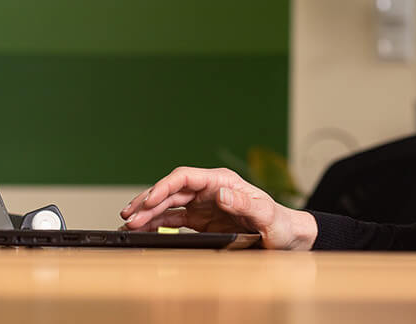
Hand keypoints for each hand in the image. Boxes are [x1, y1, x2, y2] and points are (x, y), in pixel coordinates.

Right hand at [119, 166, 316, 249]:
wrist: (287, 238)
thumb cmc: (280, 224)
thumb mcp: (266, 215)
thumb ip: (244, 203)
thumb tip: (220, 193)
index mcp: (222, 181)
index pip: (185, 177)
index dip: (164, 186)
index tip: (150, 200)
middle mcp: (209, 189)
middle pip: (171, 190)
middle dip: (148, 201)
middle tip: (129, 215)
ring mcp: (203, 205)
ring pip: (168, 204)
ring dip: (148, 213)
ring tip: (128, 223)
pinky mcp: (201, 221)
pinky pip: (173, 219)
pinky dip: (156, 223)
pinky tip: (143, 229)